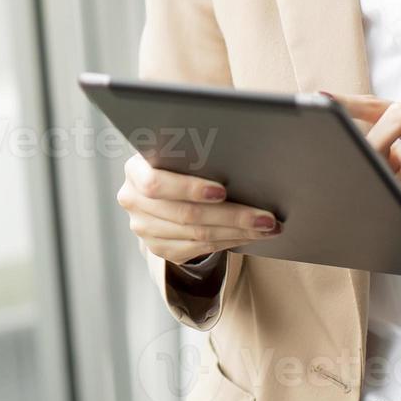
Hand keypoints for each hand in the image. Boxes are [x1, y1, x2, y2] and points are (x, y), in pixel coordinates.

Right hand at [117, 152, 281, 265]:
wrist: (164, 186)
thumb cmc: (178, 160)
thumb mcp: (177, 151)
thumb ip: (193, 154)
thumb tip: (239, 157)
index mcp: (134, 171)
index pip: (156, 183)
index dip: (189, 188)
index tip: (222, 190)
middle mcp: (133, 201)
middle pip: (185, 214)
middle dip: (231, 216)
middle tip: (266, 217)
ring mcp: (144, 228)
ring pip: (197, 235)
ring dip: (237, 232)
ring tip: (267, 227)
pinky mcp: (159, 248)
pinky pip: (199, 249)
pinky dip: (229, 242)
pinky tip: (250, 236)